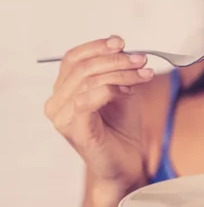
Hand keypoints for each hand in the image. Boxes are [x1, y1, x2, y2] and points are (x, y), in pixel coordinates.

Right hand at [43, 36, 154, 195]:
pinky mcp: (76, 131)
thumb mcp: (122, 92)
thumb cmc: (122, 130)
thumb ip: (117, 72)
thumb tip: (123, 49)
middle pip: (82, 67)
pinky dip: (111, 90)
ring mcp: (63, 118)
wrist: (127, 165)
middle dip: (115, 60)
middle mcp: (56, 103)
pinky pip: (88, 100)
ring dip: (120, 73)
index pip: (73, 58)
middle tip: (141, 60)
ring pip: (88, 81)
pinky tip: (129, 91)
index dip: (97, 46)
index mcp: (64, 91)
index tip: (122, 42)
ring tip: (144, 74)